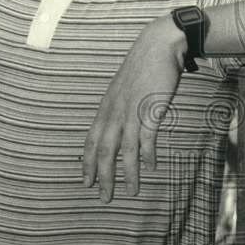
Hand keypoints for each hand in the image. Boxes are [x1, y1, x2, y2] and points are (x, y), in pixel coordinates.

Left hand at [82, 14, 187, 202]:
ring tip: (130, 192)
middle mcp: (115, 112)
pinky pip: (146, 138)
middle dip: (103, 178)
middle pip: (104, 151)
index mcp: (106, 107)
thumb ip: (119, 107)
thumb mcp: (124, 88)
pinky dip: (147, 155)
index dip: (87, 164)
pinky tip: (150, 168)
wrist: (159, 45)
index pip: (91, 141)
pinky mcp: (151, 109)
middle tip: (104, 199)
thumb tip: (119, 124)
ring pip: (125, 150)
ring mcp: (132, 111)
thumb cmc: (143, 66)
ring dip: (127, 174)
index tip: (86, 183)